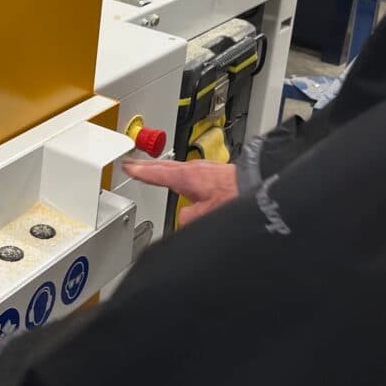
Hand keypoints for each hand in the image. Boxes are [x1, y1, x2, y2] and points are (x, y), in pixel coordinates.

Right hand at [123, 158, 238, 227]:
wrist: (259, 184)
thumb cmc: (236, 194)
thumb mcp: (205, 215)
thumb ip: (187, 219)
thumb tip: (182, 221)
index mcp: (186, 176)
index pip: (156, 172)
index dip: (140, 171)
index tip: (127, 167)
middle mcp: (193, 168)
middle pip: (164, 166)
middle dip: (147, 165)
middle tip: (132, 164)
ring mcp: (204, 168)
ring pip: (177, 167)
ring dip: (163, 168)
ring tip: (152, 170)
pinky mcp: (214, 172)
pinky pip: (189, 171)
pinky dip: (179, 173)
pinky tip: (182, 181)